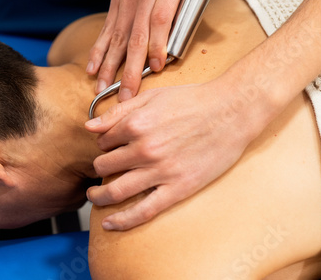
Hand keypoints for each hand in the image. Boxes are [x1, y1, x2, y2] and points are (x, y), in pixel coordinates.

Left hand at [85, 81, 264, 230]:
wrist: (232, 111)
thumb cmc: (192, 100)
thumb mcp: (151, 97)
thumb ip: (117, 112)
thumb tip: (88, 126)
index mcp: (135, 124)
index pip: (103, 141)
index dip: (104, 144)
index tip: (111, 146)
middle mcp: (144, 149)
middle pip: (104, 166)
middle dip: (99, 168)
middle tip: (103, 169)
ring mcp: (161, 171)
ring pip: (116, 191)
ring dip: (99, 196)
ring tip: (95, 196)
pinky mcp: (178, 188)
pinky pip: (145, 211)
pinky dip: (123, 220)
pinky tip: (109, 224)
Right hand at [86, 0, 251, 100]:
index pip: (160, 17)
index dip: (157, 43)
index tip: (157, 66)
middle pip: (135, 36)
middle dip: (130, 68)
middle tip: (127, 95)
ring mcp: (126, 3)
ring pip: (116, 38)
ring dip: (109, 66)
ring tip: (103, 89)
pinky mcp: (115, 7)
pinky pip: (105, 32)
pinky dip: (98, 52)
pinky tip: (93, 70)